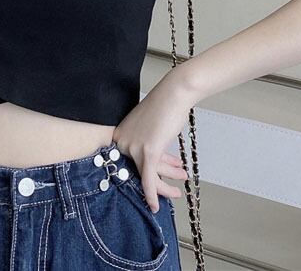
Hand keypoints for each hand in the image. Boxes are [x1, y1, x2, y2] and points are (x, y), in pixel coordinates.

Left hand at [112, 69, 197, 212]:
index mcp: (120, 134)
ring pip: (147, 177)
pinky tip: (155, 206)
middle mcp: (122, 141)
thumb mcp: (150, 127)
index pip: (131, 162)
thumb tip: (154, 160)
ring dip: (165, 185)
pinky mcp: (147, 151)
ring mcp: (133, 147)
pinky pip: (148, 179)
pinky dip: (152, 195)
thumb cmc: (165, 106)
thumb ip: (147, 143)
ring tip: (180, 184)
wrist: (174, 94)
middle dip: (162, 177)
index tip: (161, 179)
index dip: (149, 172)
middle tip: (176, 180)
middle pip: (139, 170)